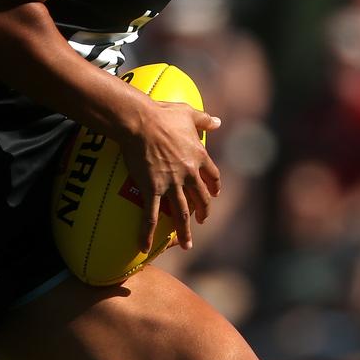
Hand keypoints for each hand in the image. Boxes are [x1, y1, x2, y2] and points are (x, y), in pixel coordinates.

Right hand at [119, 101, 220, 253]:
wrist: (140, 121)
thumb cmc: (163, 113)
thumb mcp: (188, 113)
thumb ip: (204, 119)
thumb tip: (218, 122)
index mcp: (198, 155)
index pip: (212, 176)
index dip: (214, 187)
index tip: (214, 194)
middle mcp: (189, 173)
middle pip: (201, 198)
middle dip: (203, 212)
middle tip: (201, 220)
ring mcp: (171, 183)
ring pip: (182, 213)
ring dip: (185, 231)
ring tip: (186, 244)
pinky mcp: (153, 188)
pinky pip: (151, 215)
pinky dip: (148, 233)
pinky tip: (144, 246)